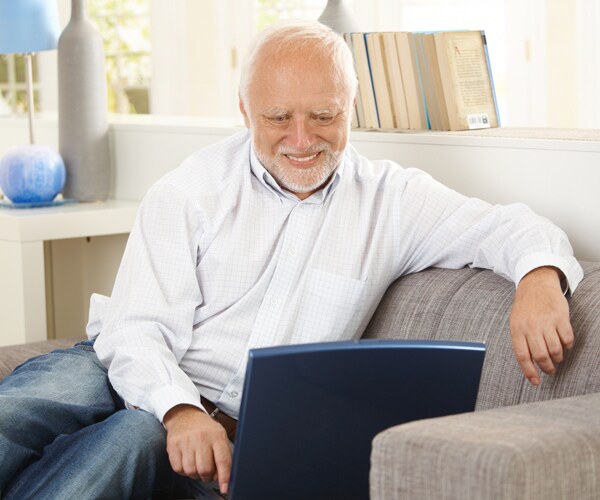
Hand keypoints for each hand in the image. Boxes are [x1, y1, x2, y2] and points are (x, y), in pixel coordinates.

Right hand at [163, 404, 231, 494]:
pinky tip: (187, 461)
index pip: (223, 460)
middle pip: (205, 469)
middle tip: (207, 473)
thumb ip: (224, 456)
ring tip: (197, 465)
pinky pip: (178, 469)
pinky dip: (183, 471)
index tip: (225, 488)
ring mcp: (186, 441)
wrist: (185, 415)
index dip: (224, 477)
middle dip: (207, 477)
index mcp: (216, 435)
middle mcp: (201, 438)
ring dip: (195, 474)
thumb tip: (223, 478)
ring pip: (191, 471)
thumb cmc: (205, 429)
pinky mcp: (173, 446)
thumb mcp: (219, 436)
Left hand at [509, 266, 573, 385]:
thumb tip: (529, 365)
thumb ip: (521, 342)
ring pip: (555, 350)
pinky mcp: (561, 317)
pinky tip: (564, 345)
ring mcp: (546, 322)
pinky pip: (567, 339)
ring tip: (556, 358)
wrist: (535, 285)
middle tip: (550, 370)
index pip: (522, 356)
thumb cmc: (525, 308)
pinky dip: (568, 346)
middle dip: (547, 368)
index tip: (536, 382)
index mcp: (517, 329)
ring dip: (558, 358)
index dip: (529, 372)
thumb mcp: (515, 323)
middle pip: (540, 355)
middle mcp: (531, 326)